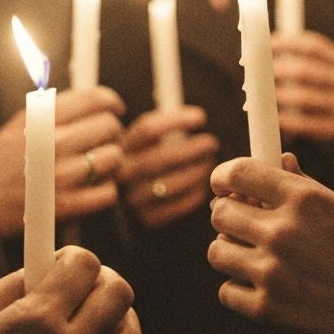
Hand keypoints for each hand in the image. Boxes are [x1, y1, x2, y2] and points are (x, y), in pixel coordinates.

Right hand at [0, 87, 125, 236]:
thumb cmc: (4, 159)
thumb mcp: (23, 122)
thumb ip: (56, 107)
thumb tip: (95, 99)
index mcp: (43, 118)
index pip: (95, 99)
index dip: (112, 102)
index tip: (115, 109)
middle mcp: (54, 143)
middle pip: (110, 126)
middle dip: (111, 132)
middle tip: (103, 140)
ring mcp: (61, 175)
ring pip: (114, 157)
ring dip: (111, 161)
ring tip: (98, 164)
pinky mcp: (65, 205)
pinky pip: (108, 192)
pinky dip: (105, 189)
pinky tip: (93, 187)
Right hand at [0, 245, 143, 333]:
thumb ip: (21, 279)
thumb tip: (53, 262)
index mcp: (36, 319)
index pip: (85, 266)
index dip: (76, 256)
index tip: (65, 260)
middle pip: (119, 295)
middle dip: (103, 279)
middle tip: (85, 284)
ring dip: (118, 318)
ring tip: (95, 317)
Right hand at [119, 106, 219, 229]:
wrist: (130, 193)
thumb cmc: (149, 154)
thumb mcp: (147, 136)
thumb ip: (166, 123)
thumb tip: (194, 114)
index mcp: (121, 145)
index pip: (147, 129)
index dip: (176, 121)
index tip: (201, 118)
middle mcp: (122, 173)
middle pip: (158, 159)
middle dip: (191, 150)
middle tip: (211, 143)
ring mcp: (132, 198)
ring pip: (167, 184)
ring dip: (195, 172)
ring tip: (210, 163)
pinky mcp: (147, 219)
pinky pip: (175, 208)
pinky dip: (193, 195)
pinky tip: (203, 185)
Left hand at [208, 153, 333, 333]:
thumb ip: (305, 186)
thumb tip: (280, 161)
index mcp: (304, 199)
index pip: (238, 172)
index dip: (223, 176)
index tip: (223, 184)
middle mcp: (283, 231)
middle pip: (220, 212)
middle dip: (228, 215)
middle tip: (242, 222)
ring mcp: (272, 271)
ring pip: (217, 252)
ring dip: (231, 252)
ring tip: (253, 256)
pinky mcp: (267, 309)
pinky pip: (227, 291)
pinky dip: (239, 289)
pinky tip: (262, 286)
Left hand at [271, 31, 333, 141]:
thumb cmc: (325, 95)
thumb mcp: (322, 74)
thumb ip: (301, 59)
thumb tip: (267, 45)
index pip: (313, 46)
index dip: (287, 43)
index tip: (265, 44)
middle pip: (305, 70)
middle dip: (277, 69)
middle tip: (257, 72)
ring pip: (304, 97)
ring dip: (278, 95)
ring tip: (260, 94)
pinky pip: (307, 124)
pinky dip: (287, 120)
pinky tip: (274, 117)